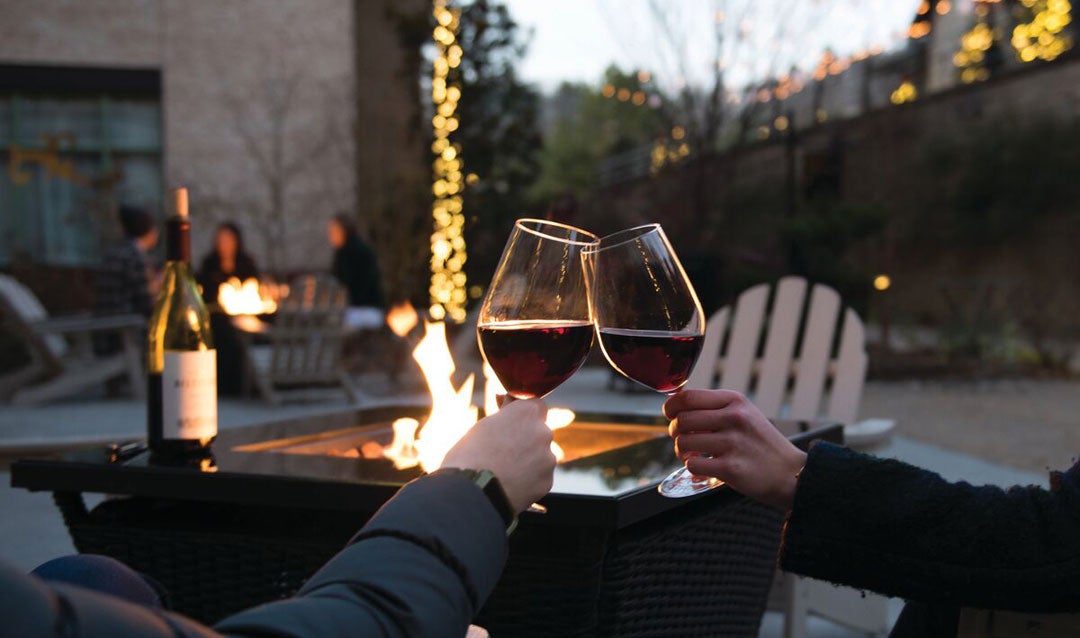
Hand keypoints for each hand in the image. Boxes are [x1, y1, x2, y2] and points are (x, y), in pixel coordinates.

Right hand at [442, 399, 554, 512]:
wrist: (471, 493)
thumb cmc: (469, 457)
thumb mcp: (483, 426)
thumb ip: (505, 415)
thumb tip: (510, 403)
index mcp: (526, 413)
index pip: (536, 405)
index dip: (524, 414)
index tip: (512, 422)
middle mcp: (543, 432)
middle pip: (540, 431)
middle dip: (527, 438)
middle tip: (504, 450)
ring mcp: (547, 458)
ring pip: (542, 455)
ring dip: (529, 459)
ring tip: (504, 471)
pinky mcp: (547, 481)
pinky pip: (541, 476)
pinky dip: (529, 479)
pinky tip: (510, 483)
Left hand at [664, 390, 805, 510]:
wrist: (791, 473)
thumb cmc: (762, 445)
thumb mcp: (745, 414)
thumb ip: (715, 408)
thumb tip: (676, 406)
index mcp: (735, 401)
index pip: (687, 397)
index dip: (671, 407)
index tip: (670, 415)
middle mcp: (734, 418)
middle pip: (682, 420)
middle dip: (675, 431)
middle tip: (683, 439)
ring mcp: (733, 443)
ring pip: (683, 442)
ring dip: (682, 452)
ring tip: (693, 455)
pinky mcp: (731, 468)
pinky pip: (693, 465)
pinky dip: (693, 468)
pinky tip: (704, 468)